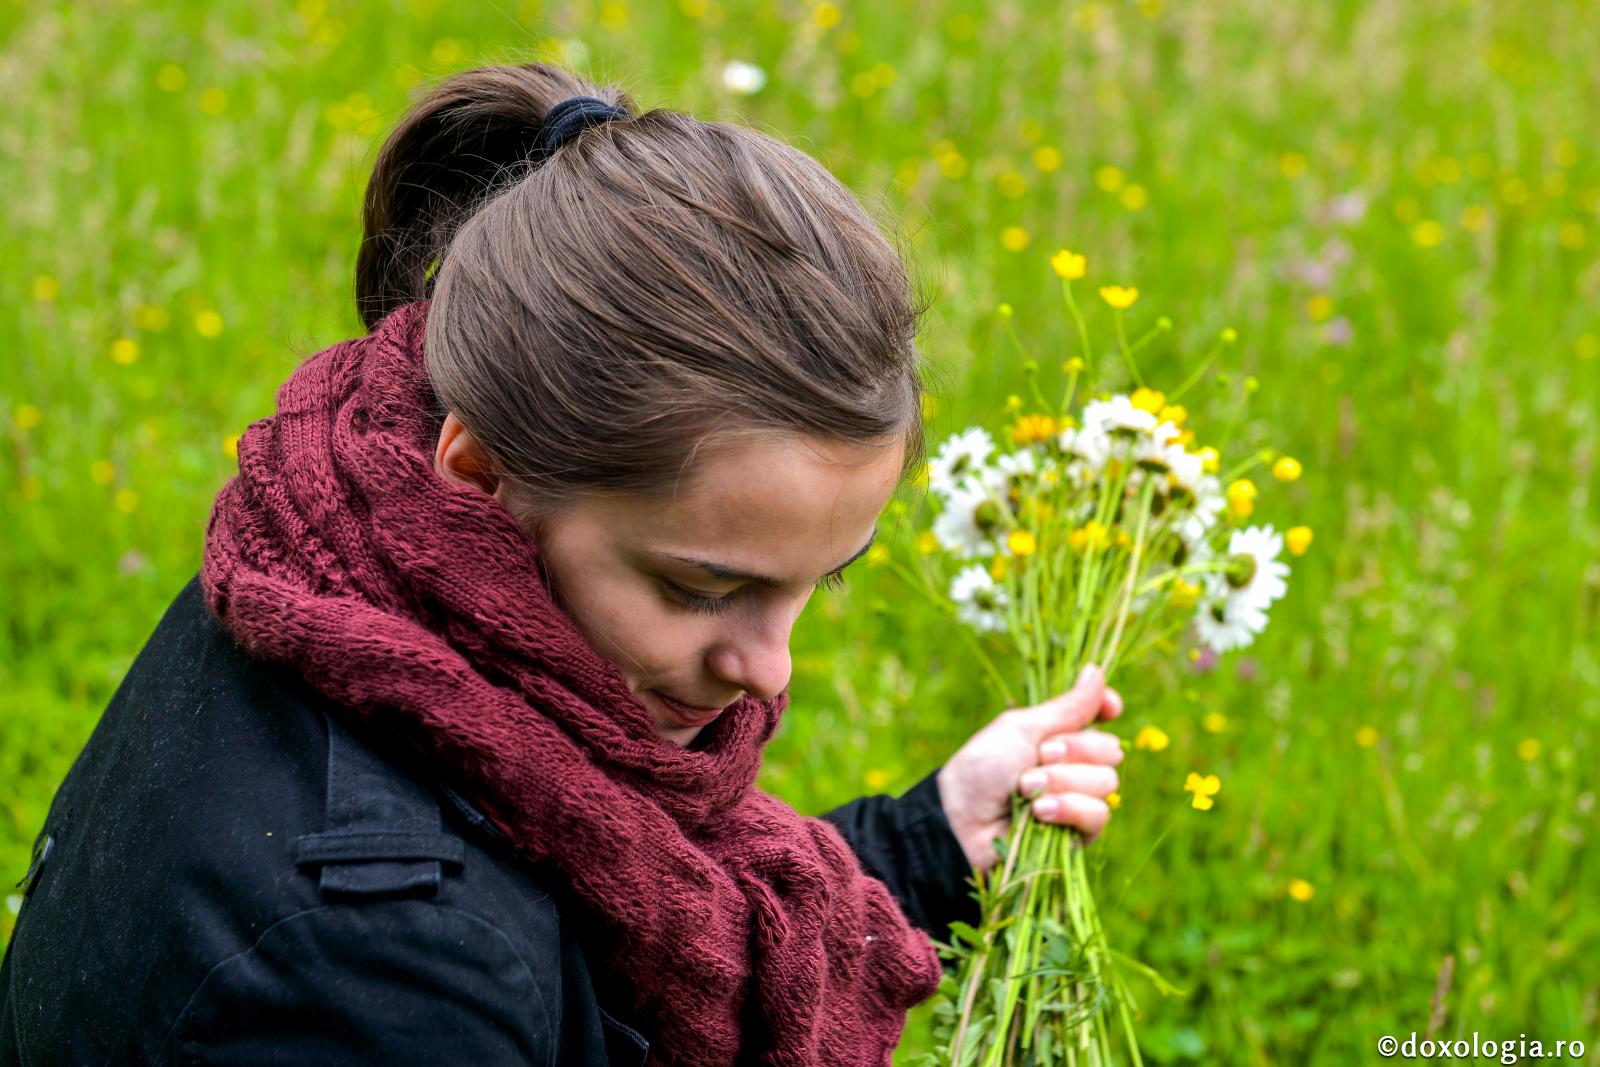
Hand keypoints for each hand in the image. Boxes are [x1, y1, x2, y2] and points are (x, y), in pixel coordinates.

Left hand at [936, 664, 1123, 874]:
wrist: (961, 819)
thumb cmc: (983, 768)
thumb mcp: (1022, 729)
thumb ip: (1067, 708)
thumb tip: (1097, 670)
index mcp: (1059, 735)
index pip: (1101, 717)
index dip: (1108, 709)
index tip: (1110, 707)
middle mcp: (1074, 766)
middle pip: (1109, 750)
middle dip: (1074, 751)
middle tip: (1038, 756)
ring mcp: (1077, 800)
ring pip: (1105, 783)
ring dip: (1062, 782)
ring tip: (1025, 789)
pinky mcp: (1077, 834)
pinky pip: (1098, 815)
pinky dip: (1068, 809)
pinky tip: (1039, 813)